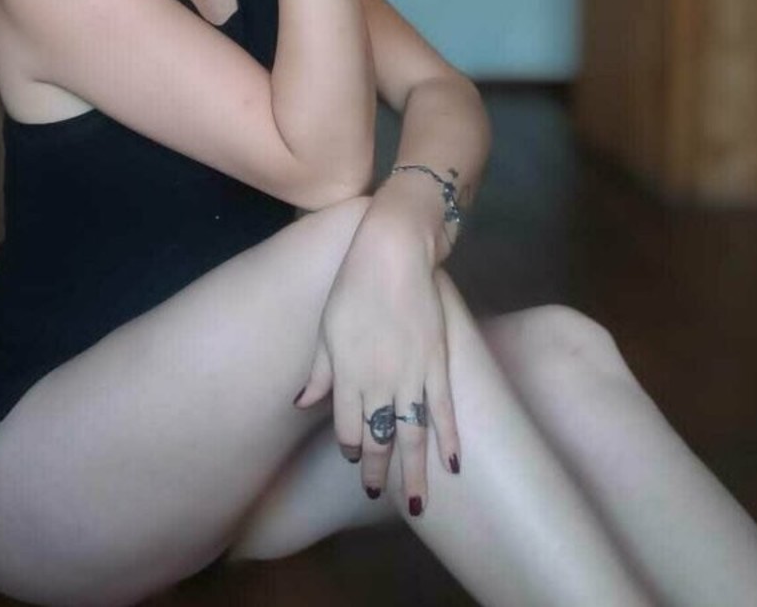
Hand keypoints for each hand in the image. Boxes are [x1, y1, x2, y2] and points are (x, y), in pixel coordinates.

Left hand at [292, 217, 460, 512]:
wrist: (394, 254)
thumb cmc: (353, 285)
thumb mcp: (326, 327)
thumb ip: (320, 371)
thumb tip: (303, 403)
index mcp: (347, 375)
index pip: (347, 428)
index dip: (349, 447)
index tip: (352, 455)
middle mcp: (379, 382)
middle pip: (379, 439)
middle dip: (378, 470)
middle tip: (378, 493)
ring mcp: (412, 375)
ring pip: (413, 435)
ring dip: (414, 471)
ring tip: (415, 502)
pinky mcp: (438, 362)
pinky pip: (444, 409)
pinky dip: (449, 438)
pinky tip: (453, 463)